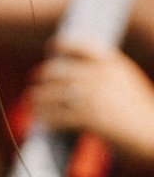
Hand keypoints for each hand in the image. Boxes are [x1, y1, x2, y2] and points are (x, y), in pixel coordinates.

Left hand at [35, 37, 153, 157]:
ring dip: (39, 100)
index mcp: (113, 63)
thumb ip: (104, 74)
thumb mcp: (127, 82)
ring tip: (35, 103)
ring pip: (51, 95)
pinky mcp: (87, 117)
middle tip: (36, 84)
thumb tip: (70, 73)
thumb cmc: (140, 111)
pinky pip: (56, 117)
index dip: (62, 44)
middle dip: (43, 77)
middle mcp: (100, 76)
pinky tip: (45, 123)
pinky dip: (48, 120)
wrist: (153, 133)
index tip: (51, 47)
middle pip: (57, 72)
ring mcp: (93, 96)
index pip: (80, 45)